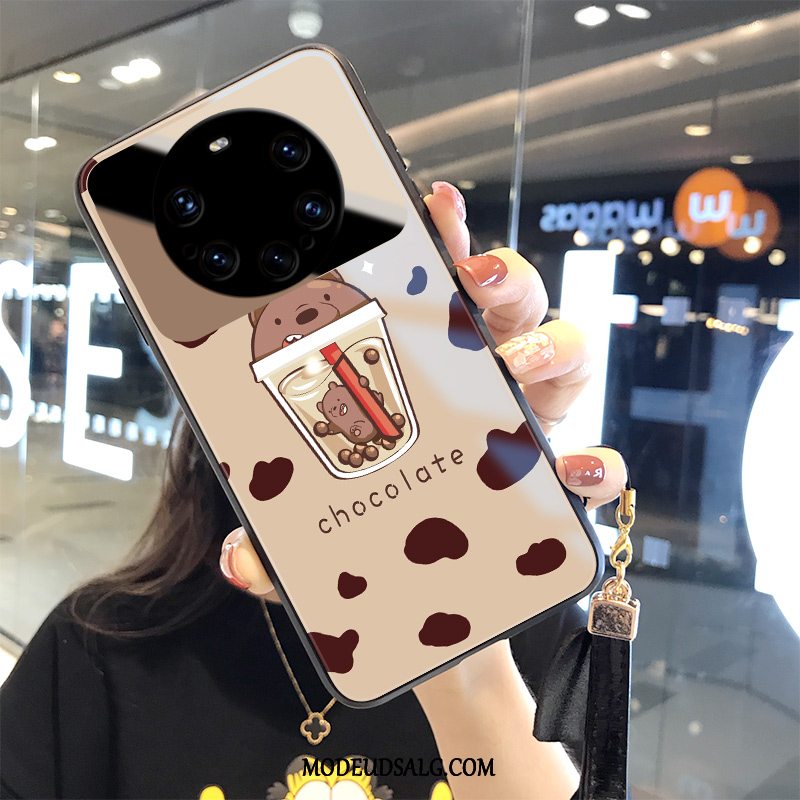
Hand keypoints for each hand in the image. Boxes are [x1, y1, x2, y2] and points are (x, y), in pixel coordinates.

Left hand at [220, 180, 626, 598]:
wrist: (442, 604)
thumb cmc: (386, 535)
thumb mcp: (327, 532)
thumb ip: (283, 544)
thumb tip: (238, 561)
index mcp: (435, 371)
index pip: (445, 291)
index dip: (447, 242)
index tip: (432, 205)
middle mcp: (492, 383)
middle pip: (516, 302)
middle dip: (505, 277)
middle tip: (476, 279)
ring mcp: (535, 426)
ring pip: (570, 352)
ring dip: (554, 342)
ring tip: (521, 361)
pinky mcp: (567, 484)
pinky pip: (602, 464)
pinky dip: (599, 464)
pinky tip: (574, 472)